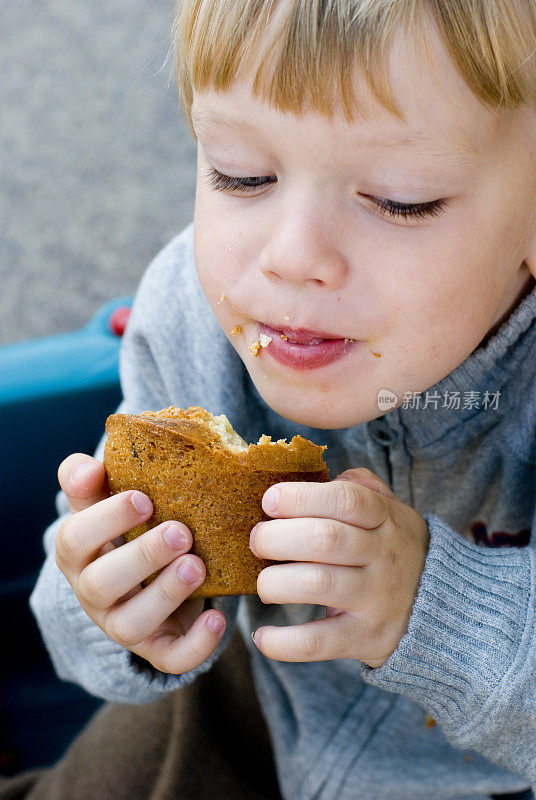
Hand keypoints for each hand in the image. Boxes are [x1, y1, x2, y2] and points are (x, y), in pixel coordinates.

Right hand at [54, 453, 225, 673]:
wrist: (148, 576)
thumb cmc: (127, 529)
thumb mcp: (105, 502)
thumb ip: (90, 481)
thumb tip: (88, 467)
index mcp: (80, 553)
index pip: (74, 539)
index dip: (106, 519)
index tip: (143, 498)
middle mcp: (94, 593)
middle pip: (102, 584)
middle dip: (142, 556)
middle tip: (181, 532)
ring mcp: (123, 624)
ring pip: (132, 624)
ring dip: (165, 594)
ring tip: (197, 565)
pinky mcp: (158, 648)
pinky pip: (170, 659)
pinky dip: (195, 645)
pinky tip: (218, 617)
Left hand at [249, 468, 428, 667]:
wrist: (446, 608)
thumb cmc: (396, 549)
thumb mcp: (392, 511)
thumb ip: (362, 488)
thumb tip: (326, 474)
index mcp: (386, 519)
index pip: (346, 499)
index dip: (302, 496)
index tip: (270, 500)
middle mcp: (383, 556)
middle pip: (324, 539)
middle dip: (277, 537)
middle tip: (256, 541)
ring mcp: (376, 598)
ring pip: (318, 584)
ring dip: (276, 582)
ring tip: (263, 583)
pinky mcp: (366, 638)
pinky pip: (320, 642)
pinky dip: (285, 643)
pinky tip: (262, 636)